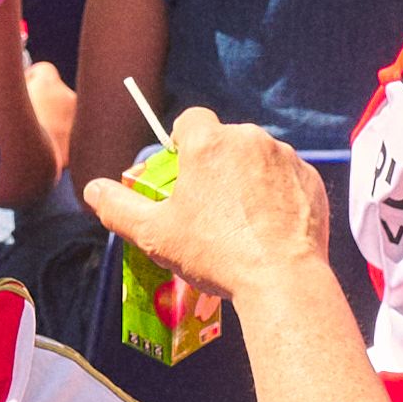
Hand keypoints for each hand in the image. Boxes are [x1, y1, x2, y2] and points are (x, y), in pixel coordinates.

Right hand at [82, 108, 333, 303]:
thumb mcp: (155, 234)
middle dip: (218, 164)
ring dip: (250, 177)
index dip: (183, 143)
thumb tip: (91, 189)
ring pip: (259, 157)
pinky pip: (288, 177)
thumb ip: (118, 206)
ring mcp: (285, 157)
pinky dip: (280, 194)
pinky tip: (272, 227)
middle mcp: (248, 138)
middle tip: (214, 206)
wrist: (283, 281)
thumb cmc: (216, 254)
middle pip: (225, 140)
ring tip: (246, 221)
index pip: (190, 120)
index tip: (184, 173)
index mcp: (207, 142)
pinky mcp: (311, 179)